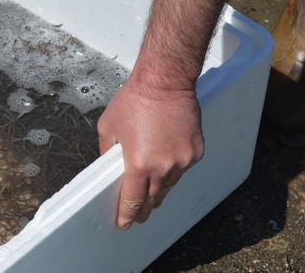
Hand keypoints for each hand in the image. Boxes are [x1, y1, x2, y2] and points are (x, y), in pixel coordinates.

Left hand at [97, 72, 203, 230]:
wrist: (165, 82)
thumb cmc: (134, 100)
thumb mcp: (108, 127)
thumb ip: (108, 151)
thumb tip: (109, 166)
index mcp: (139, 164)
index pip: (133, 200)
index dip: (128, 214)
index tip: (124, 223)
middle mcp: (163, 167)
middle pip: (154, 198)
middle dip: (144, 208)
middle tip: (137, 215)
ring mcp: (183, 160)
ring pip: (170, 185)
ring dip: (159, 191)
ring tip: (151, 195)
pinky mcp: (196, 151)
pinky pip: (182, 168)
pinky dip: (173, 170)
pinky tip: (165, 165)